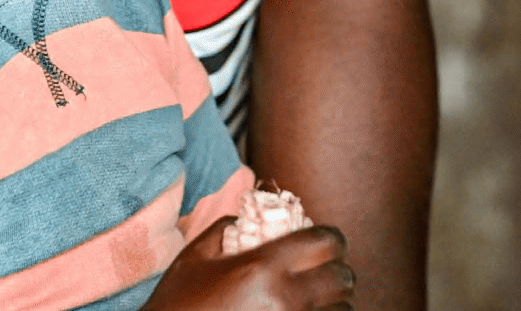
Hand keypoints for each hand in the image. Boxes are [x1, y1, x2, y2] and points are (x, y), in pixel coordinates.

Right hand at [143, 216, 356, 310]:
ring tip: (317, 300)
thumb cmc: (178, 305)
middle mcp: (286, 299)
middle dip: (337, 272)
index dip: (332, 239)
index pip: (324, 243)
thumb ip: (225, 231)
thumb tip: (250, 218)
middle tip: (325, 272)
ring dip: (334, 303)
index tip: (328, 242)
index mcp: (263, 267)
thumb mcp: (195, 259)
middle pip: (342, 279)